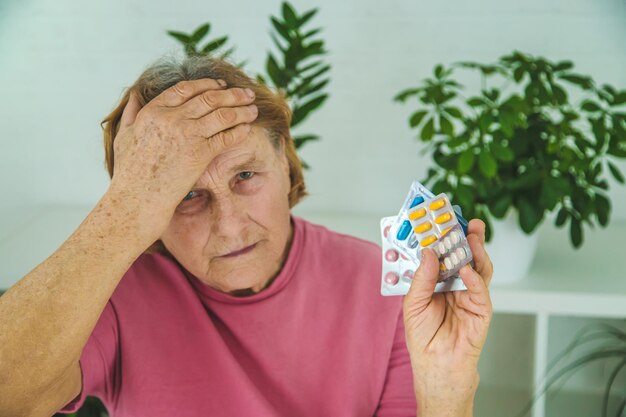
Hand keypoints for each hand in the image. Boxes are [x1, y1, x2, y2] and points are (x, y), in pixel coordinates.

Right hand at [107, 79, 257, 237]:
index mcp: (154, 111)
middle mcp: (172, 119)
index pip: (186, 88)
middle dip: (233, 94)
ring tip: (253, 109)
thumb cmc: (130, 171)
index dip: (207, 84)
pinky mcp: (200, 154)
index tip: (221, 85)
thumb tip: (135, 93)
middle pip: (210, 98)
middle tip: (247, 93)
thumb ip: (131, 111)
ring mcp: (188, 136)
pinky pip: (226, 137)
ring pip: (223, 114)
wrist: (139, 198)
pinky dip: (239, 130)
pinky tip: (247, 128)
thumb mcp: (124, 134)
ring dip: (242, 109)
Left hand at [402, 219, 492, 409]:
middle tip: (464, 221)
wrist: (436, 365)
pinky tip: (468, 270)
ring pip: (477, 268)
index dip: (442, 237)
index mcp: (436, 280)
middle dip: (465, 238)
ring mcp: (470, 295)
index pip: (441, 254)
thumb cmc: (423, 336)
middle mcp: (454, 284)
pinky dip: (475, 279)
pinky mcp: (482, 309)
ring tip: (472, 236)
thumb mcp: (413, 303)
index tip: (441, 220)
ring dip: (476, 251)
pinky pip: (480, 290)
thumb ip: (422, 277)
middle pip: (463, 256)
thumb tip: (428, 251)